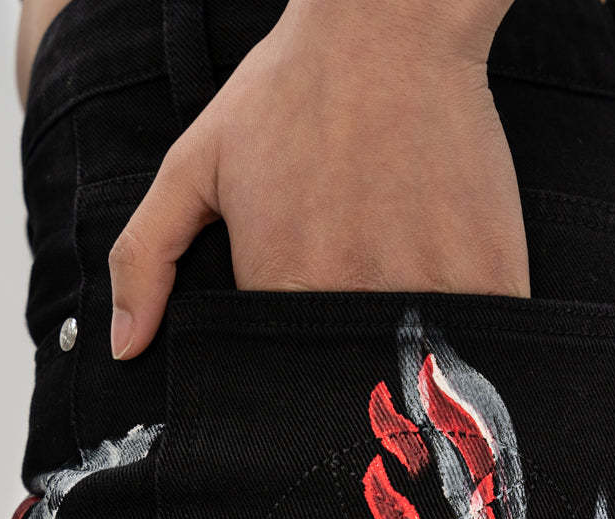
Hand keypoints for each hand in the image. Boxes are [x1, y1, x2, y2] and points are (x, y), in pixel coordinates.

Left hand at [104, 0, 526, 359]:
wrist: (392, 20)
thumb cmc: (289, 89)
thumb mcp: (194, 164)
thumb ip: (146, 257)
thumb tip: (124, 347)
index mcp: (280, 291)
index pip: (278, 379)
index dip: (286, 374)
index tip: (296, 352)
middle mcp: (351, 301)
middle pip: (349, 387)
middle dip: (348, 382)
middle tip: (353, 339)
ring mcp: (426, 290)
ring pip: (416, 374)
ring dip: (409, 369)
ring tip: (401, 328)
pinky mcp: (491, 276)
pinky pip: (479, 344)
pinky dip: (469, 347)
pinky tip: (453, 321)